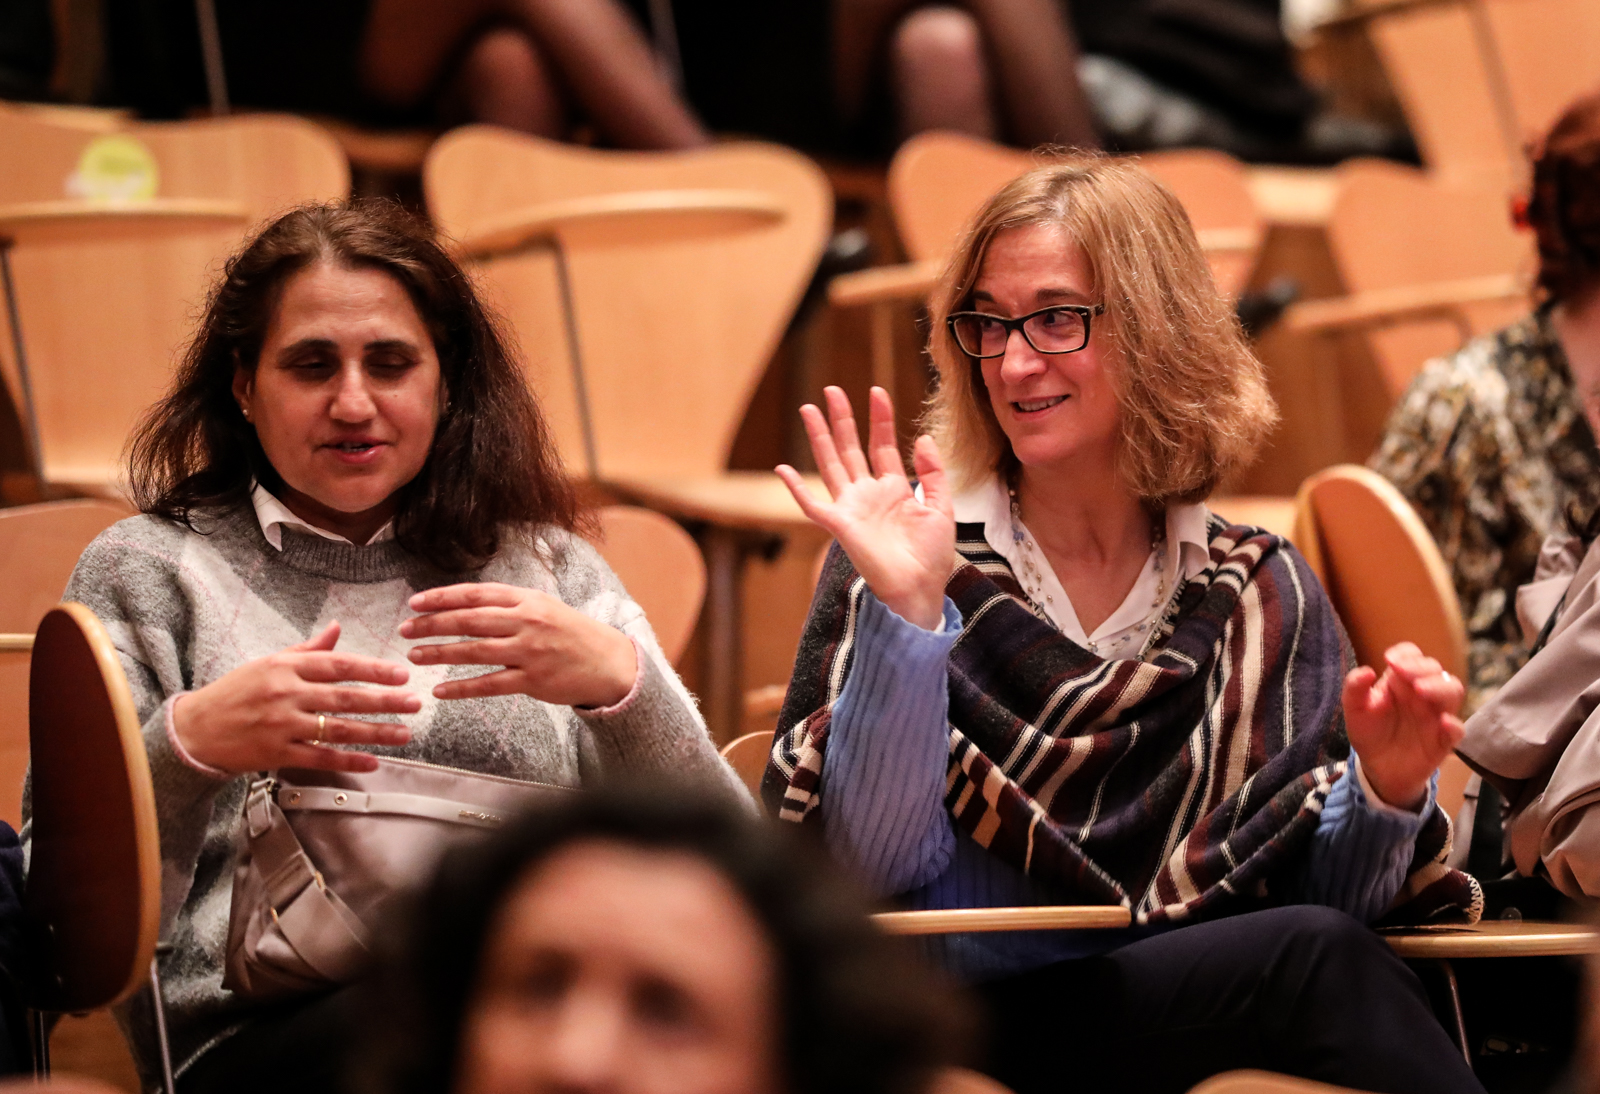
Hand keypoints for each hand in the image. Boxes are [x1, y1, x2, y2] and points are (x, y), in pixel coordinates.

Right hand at [172, 622, 417, 774]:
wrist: (195, 730)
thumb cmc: (235, 693)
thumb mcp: (268, 663)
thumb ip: (307, 650)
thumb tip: (336, 628)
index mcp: (285, 667)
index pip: (339, 665)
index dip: (373, 669)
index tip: (401, 673)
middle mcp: (286, 694)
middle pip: (344, 697)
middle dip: (384, 701)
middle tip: (414, 703)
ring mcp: (282, 725)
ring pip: (337, 729)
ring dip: (376, 732)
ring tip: (405, 733)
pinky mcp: (277, 753)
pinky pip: (320, 758)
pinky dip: (348, 760)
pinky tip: (373, 762)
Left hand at [401, 583, 637, 708]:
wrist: (609, 662)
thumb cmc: (571, 633)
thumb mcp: (543, 607)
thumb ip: (509, 605)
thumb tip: (464, 604)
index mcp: (527, 599)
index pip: (476, 593)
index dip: (442, 597)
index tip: (415, 602)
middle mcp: (527, 621)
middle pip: (470, 620)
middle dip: (432, 624)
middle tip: (404, 629)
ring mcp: (530, 651)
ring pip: (475, 651)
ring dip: (440, 653)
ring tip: (414, 656)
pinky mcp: (533, 680)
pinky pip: (489, 684)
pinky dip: (462, 688)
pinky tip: (440, 691)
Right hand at [775, 386, 955, 629]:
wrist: (920, 589)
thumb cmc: (932, 557)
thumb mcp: (942, 509)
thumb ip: (932, 473)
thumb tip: (922, 438)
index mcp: (895, 489)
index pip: (883, 445)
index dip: (880, 418)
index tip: (877, 391)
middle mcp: (869, 494)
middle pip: (851, 448)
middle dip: (842, 419)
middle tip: (832, 391)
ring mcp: (852, 508)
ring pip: (831, 465)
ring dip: (820, 438)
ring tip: (809, 409)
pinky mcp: (840, 526)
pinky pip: (812, 505)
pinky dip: (797, 488)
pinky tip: (783, 468)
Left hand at [1342, 642, 1465, 809]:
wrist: (1377, 768)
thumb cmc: (1369, 732)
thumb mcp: (1355, 710)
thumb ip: (1354, 688)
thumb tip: (1366, 671)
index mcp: (1401, 681)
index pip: (1412, 656)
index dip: (1406, 654)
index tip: (1390, 659)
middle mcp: (1422, 693)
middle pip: (1434, 669)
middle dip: (1421, 667)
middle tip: (1403, 673)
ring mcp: (1436, 714)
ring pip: (1453, 691)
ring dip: (1439, 687)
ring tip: (1420, 690)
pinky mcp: (1444, 739)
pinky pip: (1458, 729)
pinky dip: (1454, 724)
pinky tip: (1443, 722)